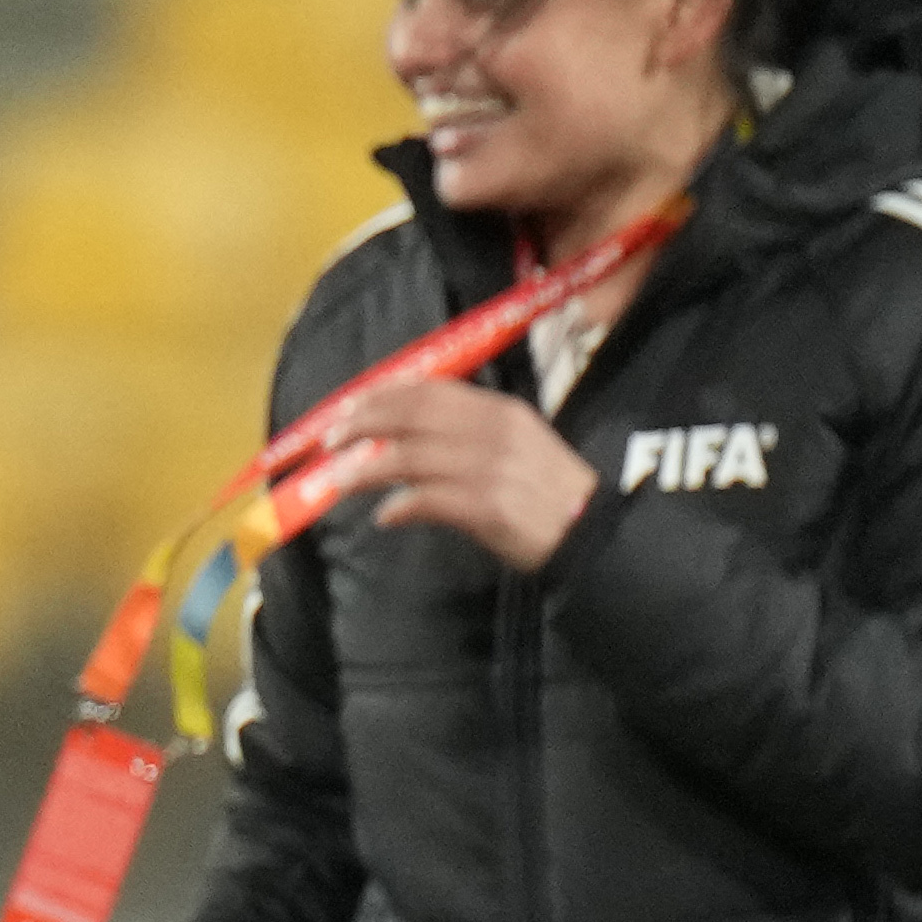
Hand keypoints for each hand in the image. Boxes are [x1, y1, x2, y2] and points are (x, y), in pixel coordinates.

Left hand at [317, 376, 602, 570]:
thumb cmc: (550, 494)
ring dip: (367, 469)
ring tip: (340, 482)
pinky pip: (428, 500)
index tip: (350, 404)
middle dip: (364, 423)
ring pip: (410, 457)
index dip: (383, 395)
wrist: (591, 532)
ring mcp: (489, 468)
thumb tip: (413, 441)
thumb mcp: (518, 446)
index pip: (430, 390)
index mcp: (500, 412)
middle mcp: (492, 432)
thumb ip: (469, 435)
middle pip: (412, 416)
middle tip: (331, 439)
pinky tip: (385, 516)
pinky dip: (400, 506)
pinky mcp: (487, 507)